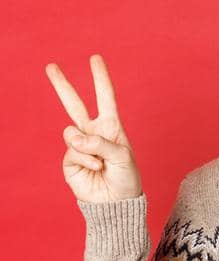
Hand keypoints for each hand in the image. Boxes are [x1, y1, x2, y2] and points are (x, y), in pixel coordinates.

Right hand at [45, 54, 142, 203]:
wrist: (116, 202)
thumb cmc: (126, 178)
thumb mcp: (122, 157)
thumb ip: (99, 143)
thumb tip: (72, 135)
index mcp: (111, 127)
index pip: (105, 98)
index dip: (100, 78)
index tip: (95, 58)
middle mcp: (93, 133)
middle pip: (75, 105)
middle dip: (62, 85)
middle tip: (50, 66)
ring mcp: (79, 146)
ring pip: (71, 132)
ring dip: (88, 147)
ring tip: (101, 162)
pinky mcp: (69, 160)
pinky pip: (73, 152)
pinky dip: (87, 161)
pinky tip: (96, 169)